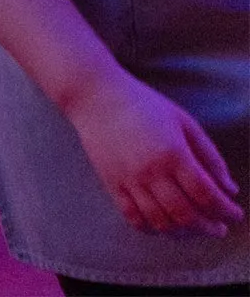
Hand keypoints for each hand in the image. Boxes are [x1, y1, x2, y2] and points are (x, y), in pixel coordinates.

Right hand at [63, 68, 243, 235]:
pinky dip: (152, 228)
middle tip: (219, 228)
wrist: (94, 96)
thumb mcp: (184, 122)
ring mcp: (128, 180)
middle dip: (209, 227)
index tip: (236, 214)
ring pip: (160, 221)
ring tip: (194, 229)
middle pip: (186, 215)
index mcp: (173, 153)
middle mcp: (151, 171)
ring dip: (183, 232)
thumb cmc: (143, 104)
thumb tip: (230, 189)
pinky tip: (164, 225)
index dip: (226, 210)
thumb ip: (209, 156)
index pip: (206, 195)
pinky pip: (133, 217)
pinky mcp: (111, 183)